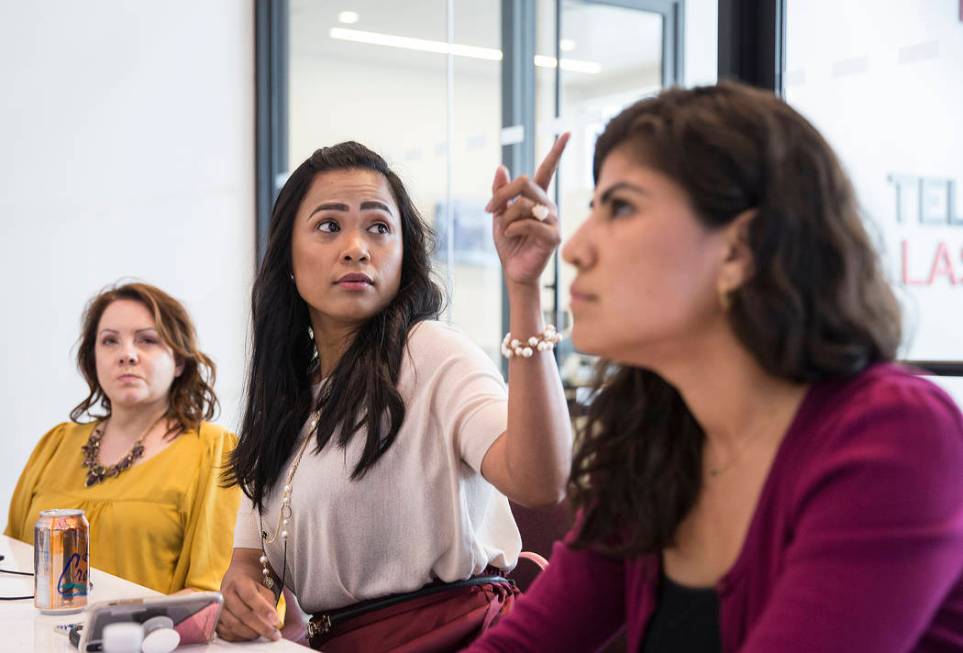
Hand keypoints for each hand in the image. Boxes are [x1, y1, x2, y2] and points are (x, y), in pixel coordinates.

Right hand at [216, 550, 280, 641]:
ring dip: (250, 633)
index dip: (263, 609)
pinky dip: (239, 637)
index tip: (275, 620)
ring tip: (262, 635)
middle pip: (243, 614)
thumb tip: (272, 621)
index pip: (250, 596)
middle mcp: (225, 594)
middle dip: (260, 627)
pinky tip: (249, 636)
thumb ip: (268, 602)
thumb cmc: (251, 588)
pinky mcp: (214, 619)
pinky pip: (226, 633)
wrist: (233, 582)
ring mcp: (217, 607)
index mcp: (238, 582)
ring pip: (234, 625)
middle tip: (273, 634)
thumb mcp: (262, 588)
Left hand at [486, 132, 569, 288]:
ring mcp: (553, 220)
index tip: (567, 133)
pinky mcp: (553, 237)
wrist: (514, 270)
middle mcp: (548, 205)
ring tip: (504, 230)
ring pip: (525, 205)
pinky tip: (509, 235)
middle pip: (526, 183)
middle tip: (489, 209)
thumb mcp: (499, 215)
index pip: (547, 170)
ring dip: (506, 217)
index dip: (556, 151)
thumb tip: (500, 167)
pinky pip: (529, 223)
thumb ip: (500, 192)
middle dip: (502, 195)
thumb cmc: (510, 243)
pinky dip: (513, 228)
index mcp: (537, 198)